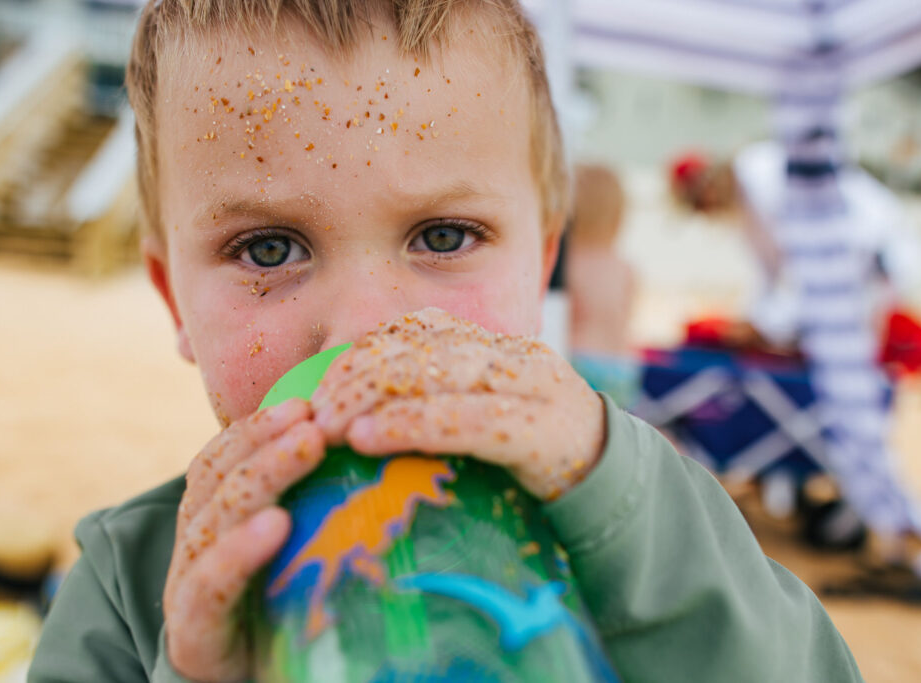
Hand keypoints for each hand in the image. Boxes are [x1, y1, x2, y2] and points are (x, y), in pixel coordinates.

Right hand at [163, 399, 324, 681]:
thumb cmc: (284, 607)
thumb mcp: (302, 547)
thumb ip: (320, 501)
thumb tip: (378, 443)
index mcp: (214, 514)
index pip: (225, 455)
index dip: (258, 424)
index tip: (305, 400)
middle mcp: (194, 540)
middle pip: (219, 475)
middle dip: (264, 438)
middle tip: (312, 415)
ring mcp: (187, 584)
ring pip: (215, 515)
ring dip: (263, 474)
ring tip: (307, 444)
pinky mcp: (192, 630)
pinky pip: (209, 582)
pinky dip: (240, 550)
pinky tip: (276, 525)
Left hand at [312, 308, 605, 499]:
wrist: (605, 481)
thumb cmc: (522, 454)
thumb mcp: (469, 415)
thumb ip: (422, 399)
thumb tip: (341, 414)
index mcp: (487, 343)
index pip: (413, 329)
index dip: (360, 353)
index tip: (317, 389)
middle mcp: (510, 352)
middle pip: (421, 348)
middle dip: (359, 377)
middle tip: (315, 415)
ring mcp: (532, 385)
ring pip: (442, 373)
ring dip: (377, 398)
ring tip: (334, 428)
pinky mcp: (545, 428)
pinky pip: (470, 419)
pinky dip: (413, 425)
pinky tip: (371, 438)